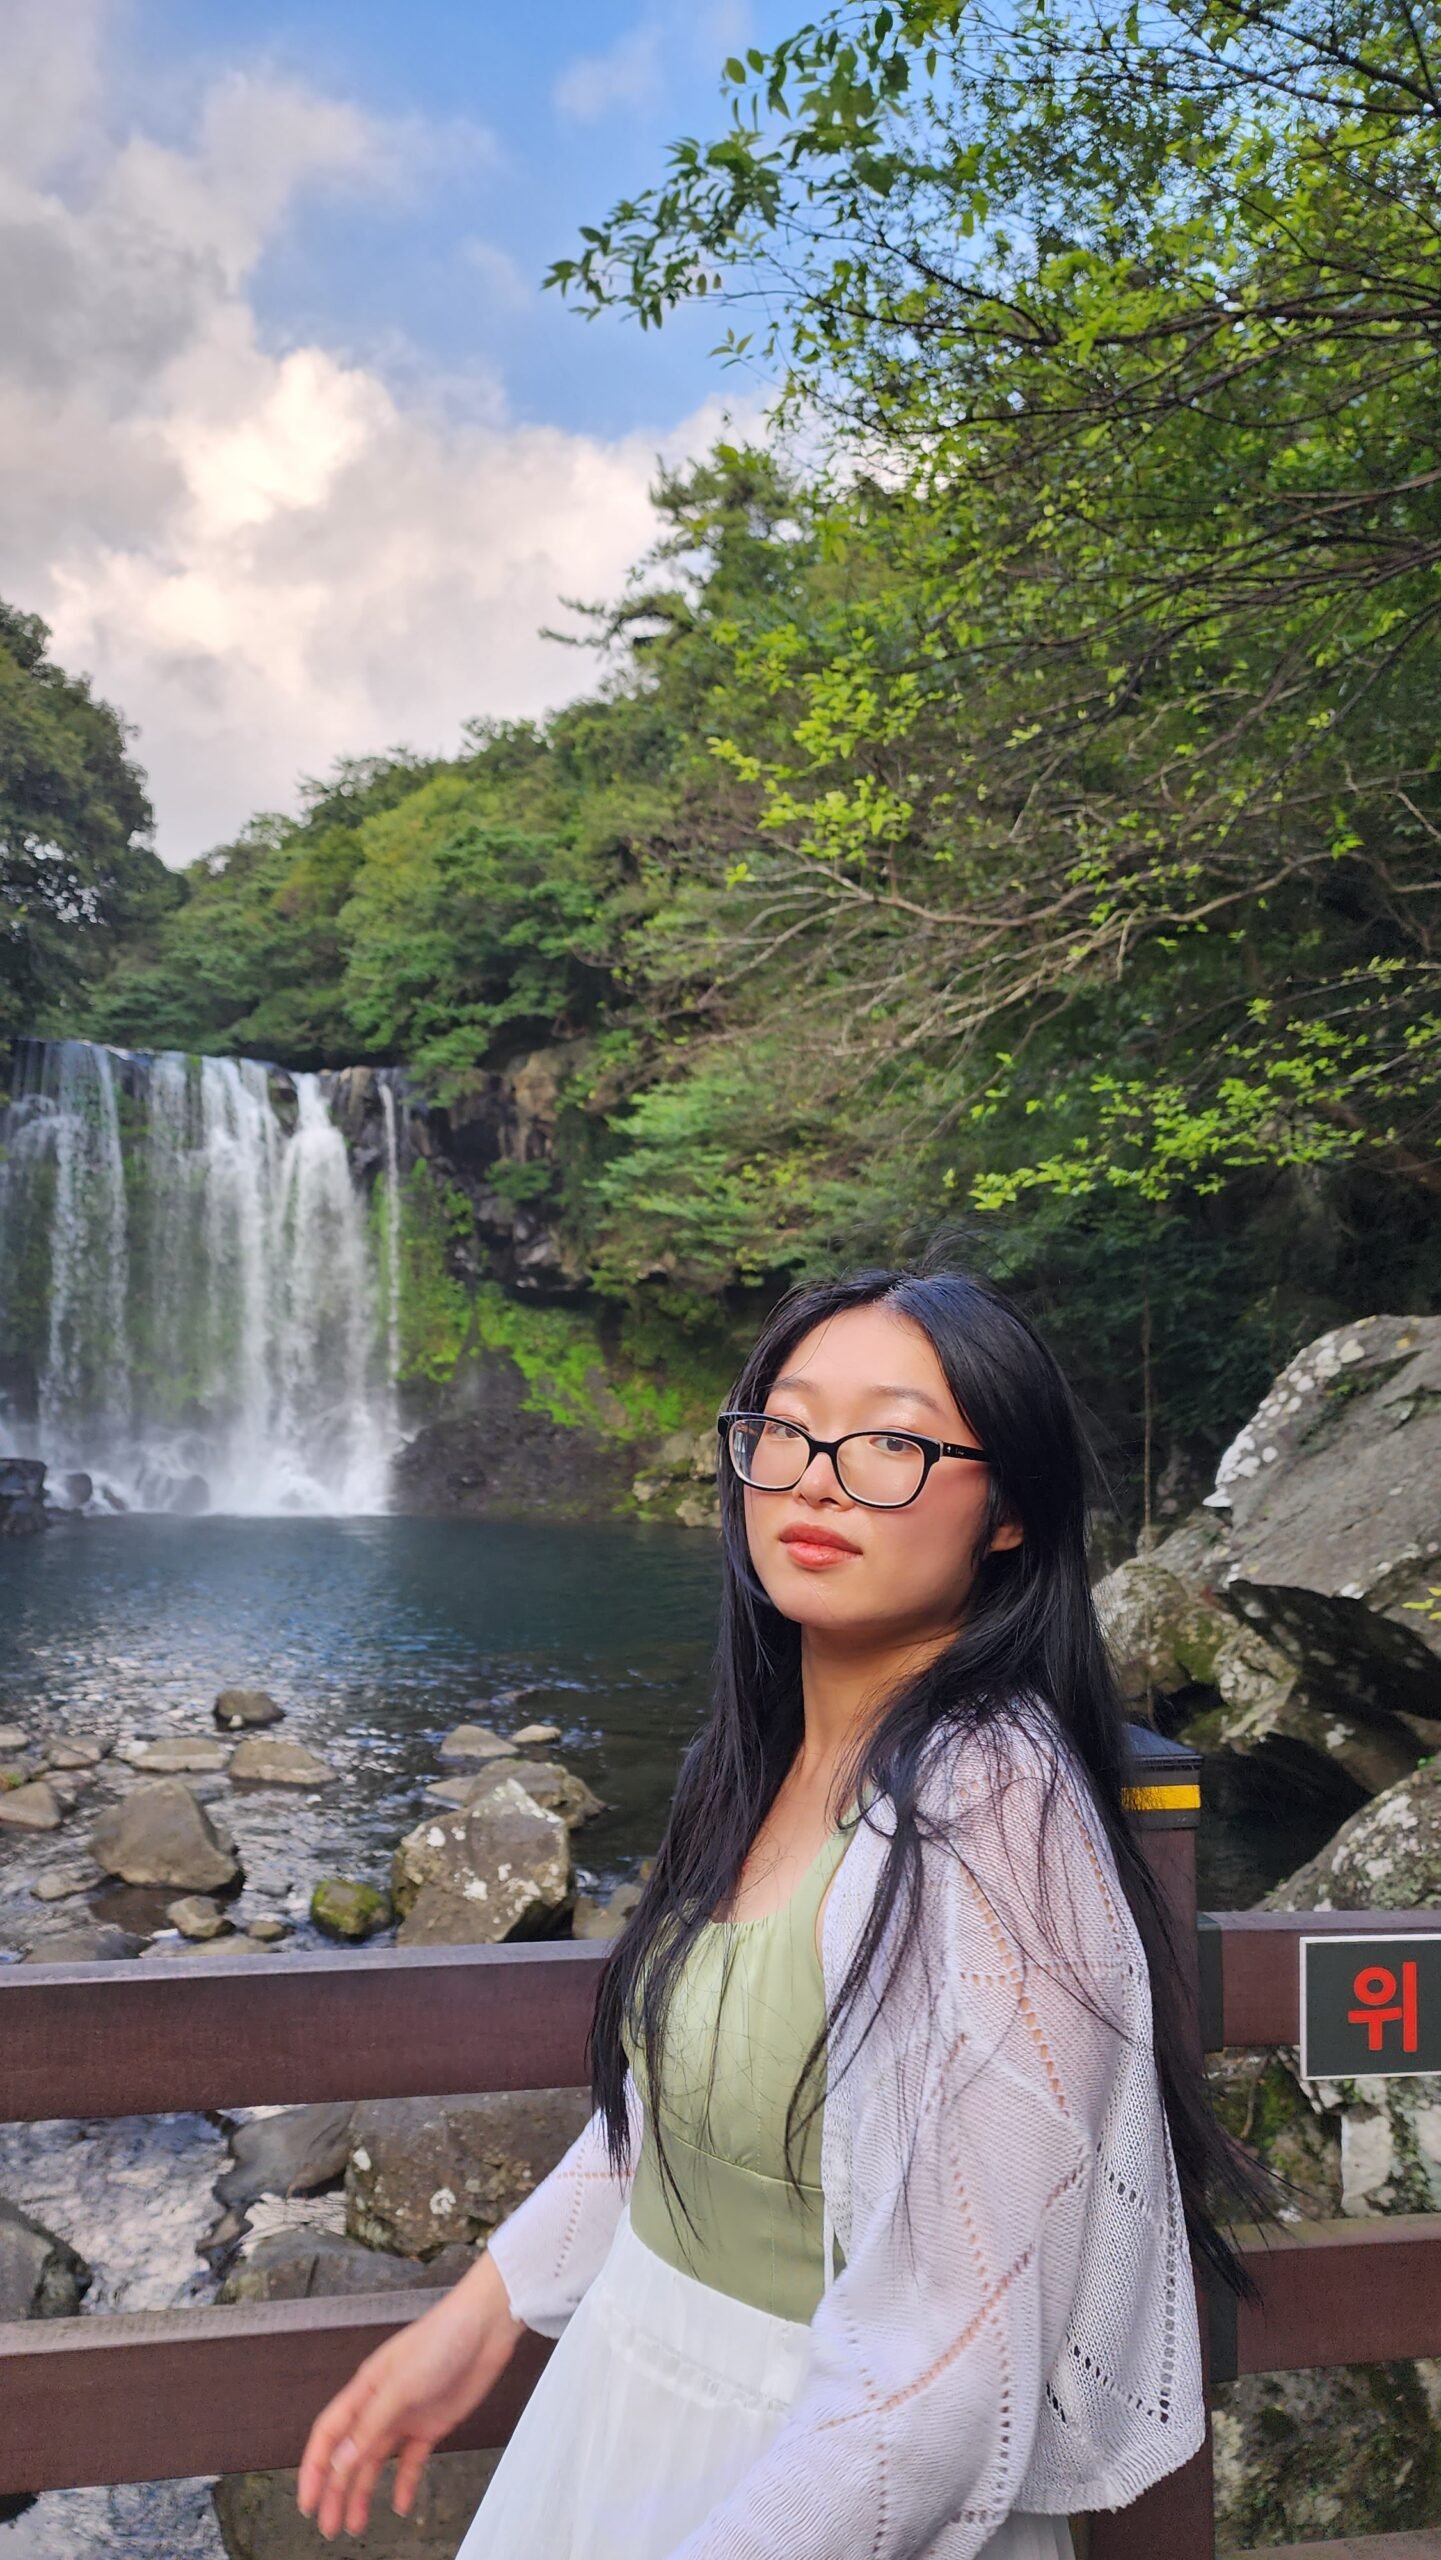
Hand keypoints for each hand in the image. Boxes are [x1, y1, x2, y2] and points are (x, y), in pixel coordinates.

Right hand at [296, 2248, 525, 2539]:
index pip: (329, 2435)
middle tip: (329, 2526)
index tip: (307, 2503)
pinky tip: (401, 2504)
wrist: (485, 2328)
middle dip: (335, 2492)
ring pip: (376, 2462)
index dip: (314, 2469)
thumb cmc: (440, 2339)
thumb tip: (340, 2461)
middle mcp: (380, 2405)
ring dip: (364, 2493)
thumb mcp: (400, 2385)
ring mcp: (405, 2416)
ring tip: (355, 2525)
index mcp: (364, 2391)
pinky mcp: (431, 2424)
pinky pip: (411, 2461)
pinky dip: (404, 2483)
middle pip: (349, 2455)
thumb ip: (370, 2425)